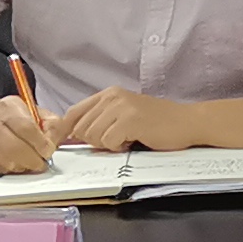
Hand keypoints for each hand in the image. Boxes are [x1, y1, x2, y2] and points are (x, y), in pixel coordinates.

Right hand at [0, 96, 55, 178]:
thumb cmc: (12, 117)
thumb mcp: (34, 111)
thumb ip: (50, 124)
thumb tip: (54, 142)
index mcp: (8, 108)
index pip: (26, 128)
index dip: (40, 143)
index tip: (48, 151)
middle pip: (16, 149)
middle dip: (34, 159)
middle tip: (42, 162)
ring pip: (7, 162)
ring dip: (24, 166)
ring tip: (29, 161)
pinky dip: (11, 169)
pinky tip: (15, 162)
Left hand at [52, 85, 178, 151]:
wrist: (188, 123)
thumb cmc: (157, 124)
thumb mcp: (123, 116)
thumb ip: (98, 121)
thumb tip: (66, 135)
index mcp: (108, 94)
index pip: (73, 114)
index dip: (62, 132)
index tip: (55, 145)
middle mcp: (112, 97)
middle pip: (80, 128)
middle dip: (94, 141)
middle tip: (116, 139)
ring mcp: (121, 107)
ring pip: (93, 136)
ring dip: (108, 144)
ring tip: (127, 138)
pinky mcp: (130, 120)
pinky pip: (108, 142)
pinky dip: (119, 147)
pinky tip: (134, 140)